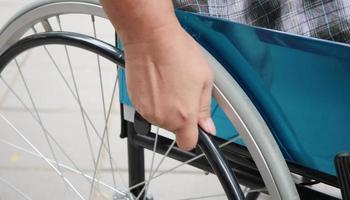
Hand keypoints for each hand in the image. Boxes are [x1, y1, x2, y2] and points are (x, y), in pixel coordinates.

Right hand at [124, 24, 215, 149]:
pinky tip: (158, 81)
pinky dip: (153, 99)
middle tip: (183, 90)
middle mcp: (163, 118)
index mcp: (184, 116)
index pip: (188, 143)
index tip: (194, 125)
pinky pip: (148, 108)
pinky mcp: (135, 101)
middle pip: (174, 128)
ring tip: (169, 82)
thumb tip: (207, 127)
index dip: (192, 135)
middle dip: (180, 115)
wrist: (150, 38)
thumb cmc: (178, 53)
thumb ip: (205, 108)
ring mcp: (146, 110)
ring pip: (161, 118)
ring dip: (166, 106)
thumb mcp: (205, 79)